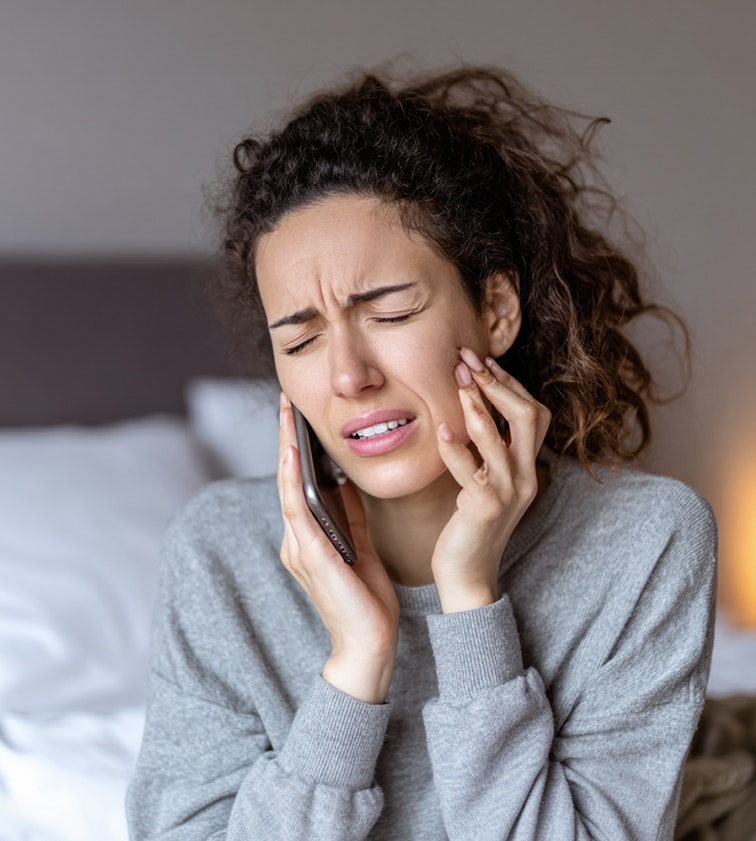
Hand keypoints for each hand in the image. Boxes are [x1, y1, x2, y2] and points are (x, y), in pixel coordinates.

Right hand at [277, 395, 398, 702]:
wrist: (370, 644)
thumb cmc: (366, 598)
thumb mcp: (360, 544)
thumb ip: (349, 514)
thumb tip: (347, 479)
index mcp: (307, 538)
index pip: (297, 484)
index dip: (295, 447)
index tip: (297, 414)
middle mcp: (296, 541)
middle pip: (286, 480)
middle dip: (286, 439)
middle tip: (286, 402)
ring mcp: (299, 549)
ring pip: (287, 489)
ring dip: (286, 450)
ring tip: (287, 416)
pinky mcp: (312, 557)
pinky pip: (298, 512)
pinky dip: (293, 480)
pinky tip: (294, 455)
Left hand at [431, 348, 550, 612]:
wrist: (468, 573)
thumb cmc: (470, 522)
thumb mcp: (486, 479)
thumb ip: (488, 449)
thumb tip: (474, 406)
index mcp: (527, 466)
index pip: (533, 413)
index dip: (510, 383)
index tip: (483, 360)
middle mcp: (525, 476)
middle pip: (528, 417)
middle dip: (497, 384)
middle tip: (467, 361)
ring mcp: (508, 493)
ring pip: (502, 440)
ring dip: (478, 407)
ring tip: (458, 383)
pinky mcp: (484, 509)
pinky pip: (472, 473)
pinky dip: (457, 450)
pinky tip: (441, 433)